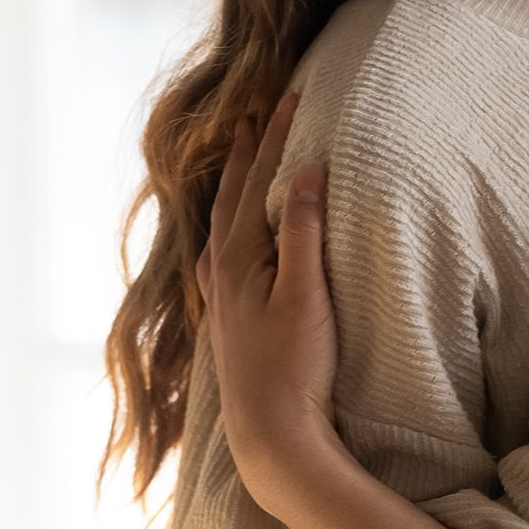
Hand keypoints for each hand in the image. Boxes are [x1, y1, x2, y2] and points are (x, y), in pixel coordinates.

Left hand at [195, 89, 339, 512]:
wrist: (271, 432)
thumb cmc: (295, 365)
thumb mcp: (306, 293)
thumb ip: (303, 229)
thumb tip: (307, 169)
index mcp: (238, 256)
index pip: (258, 180)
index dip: (274, 136)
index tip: (290, 96)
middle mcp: (220, 269)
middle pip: (232, 194)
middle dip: (248, 150)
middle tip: (257, 111)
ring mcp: (220, 294)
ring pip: (222, 221)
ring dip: (235, 184)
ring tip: (242, 158)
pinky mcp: (228, 315)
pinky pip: (222, 249)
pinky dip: (230, 223)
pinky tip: (231, 235)